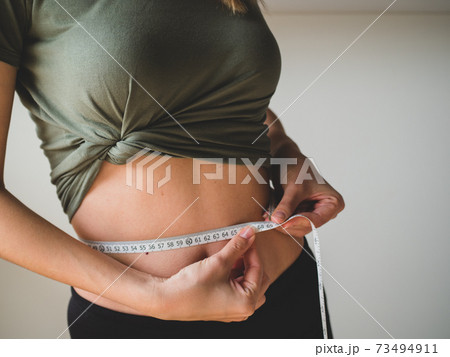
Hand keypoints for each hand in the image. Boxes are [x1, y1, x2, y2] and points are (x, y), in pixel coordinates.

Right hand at [150, 226, 269, 321]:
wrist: (167, 300)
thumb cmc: (191, 287)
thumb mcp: (218, 262)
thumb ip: (238, 246)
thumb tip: (249, 233)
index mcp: (247, 303)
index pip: (259, 270)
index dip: (253, 250)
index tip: (247, 235)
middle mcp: (243, 311)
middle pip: (258, 279)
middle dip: (250, 261)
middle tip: (240, 244)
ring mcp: (233, 311)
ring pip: (249, 284)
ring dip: (243, 268)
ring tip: (230, 255)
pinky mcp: (223, 307)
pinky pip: (238, 290)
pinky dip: (235, 277)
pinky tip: (224, 266)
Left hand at [265, 153, 344, 238]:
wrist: (285, 159)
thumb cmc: (297, 167)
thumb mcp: (294, 187)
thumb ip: (286, 205)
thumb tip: (277, 221)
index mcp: (333, 203)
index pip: (316, 220)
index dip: (299, 223)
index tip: (283, 224)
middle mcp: (325, 211)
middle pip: (306, 226)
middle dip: (287, 225)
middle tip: (270, 222)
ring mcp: (312, 212)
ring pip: (296, 227)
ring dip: (281, 224)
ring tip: (267, 217)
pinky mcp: (300, 213)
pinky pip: (289, 222)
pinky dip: (278, 220)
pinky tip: (268, 216)